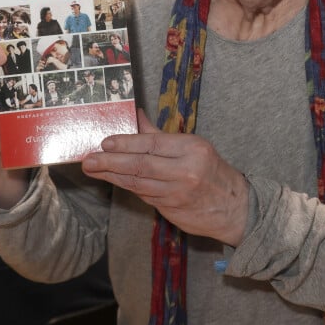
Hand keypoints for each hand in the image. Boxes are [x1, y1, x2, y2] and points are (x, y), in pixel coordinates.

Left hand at [82, 108, 248, 245]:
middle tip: (89, 160)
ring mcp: (178, 193)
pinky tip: (112, 181)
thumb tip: (136, 115)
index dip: (126, 143)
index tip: (105, 142)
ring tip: (93, 170)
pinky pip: (144, 195)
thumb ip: (160, 134)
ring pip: (138, 183)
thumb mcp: (193, 146)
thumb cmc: (212, 171)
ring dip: (112, 177)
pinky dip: (127, 187)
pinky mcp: (172, 209)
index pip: (153, 143)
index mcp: (192, 149)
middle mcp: (185, 171)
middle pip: (141, 165)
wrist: (235, 207)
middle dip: (111, 162)